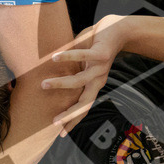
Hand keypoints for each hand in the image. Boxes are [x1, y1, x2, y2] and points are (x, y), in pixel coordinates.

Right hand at [42, 14, 126, 134]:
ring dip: (61, 84)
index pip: (84, 107)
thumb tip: (49, 73)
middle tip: (53, 122)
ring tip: (44, 84)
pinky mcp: (101, 54)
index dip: (73, 121)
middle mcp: (98, 80)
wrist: (120, 29)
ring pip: (79, 81)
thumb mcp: (83, 63)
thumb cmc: (97, 46)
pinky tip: (55, 57)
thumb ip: (71, 70)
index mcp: (95, 84)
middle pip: (85, 103)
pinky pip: (82, 56)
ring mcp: (101, 68)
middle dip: (70, 115)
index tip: (61, 134)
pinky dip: (69, 57)